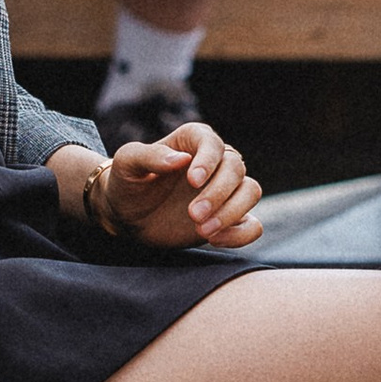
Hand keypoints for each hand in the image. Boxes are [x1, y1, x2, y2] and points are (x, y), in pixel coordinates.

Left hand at [103, 122, 263, 251]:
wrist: (128, 215)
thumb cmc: (127, 182)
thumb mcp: (128, 164)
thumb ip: (149, 156)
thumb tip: (180, 159)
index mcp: (193, 141)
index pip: (213, 143)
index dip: (208, 161)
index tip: (193, 181)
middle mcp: (215, 162)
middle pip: (236, 169)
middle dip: (218, 193)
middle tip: (193, 214)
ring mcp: (225, 190)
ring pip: (251, 191)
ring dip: (232, 212)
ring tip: (203, 231)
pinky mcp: (230, 218)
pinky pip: (253, 224)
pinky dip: (242, 234)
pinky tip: (214, 240)